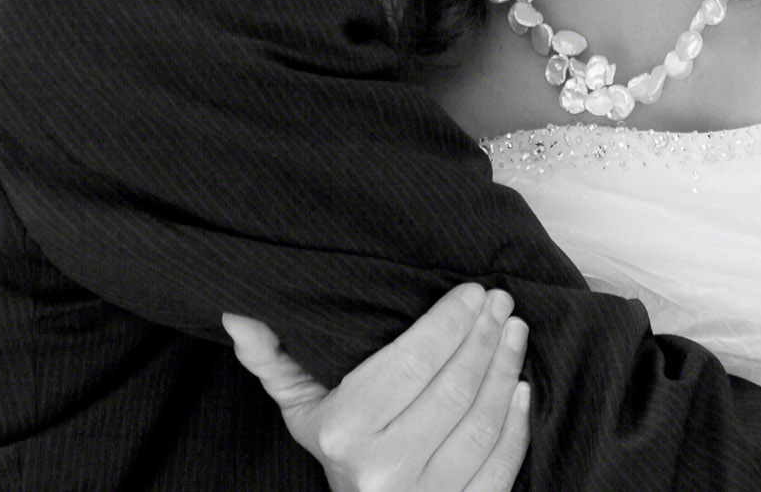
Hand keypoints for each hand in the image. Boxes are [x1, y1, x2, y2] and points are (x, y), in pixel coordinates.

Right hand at [224, 283, 529, 491]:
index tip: (473, 291)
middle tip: (502, 301)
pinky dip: (516, 424)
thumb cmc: (335, 450)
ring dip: (505, 370)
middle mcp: (383, 469)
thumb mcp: (301, 407)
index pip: (412, 363)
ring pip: (480, 423)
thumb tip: (238, 311)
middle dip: (484, 337)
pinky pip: (500, 465)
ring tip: (515, 331)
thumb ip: (274, 358)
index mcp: (345, 431)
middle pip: (452, 388)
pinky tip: (522, 387)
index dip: (449, 323)